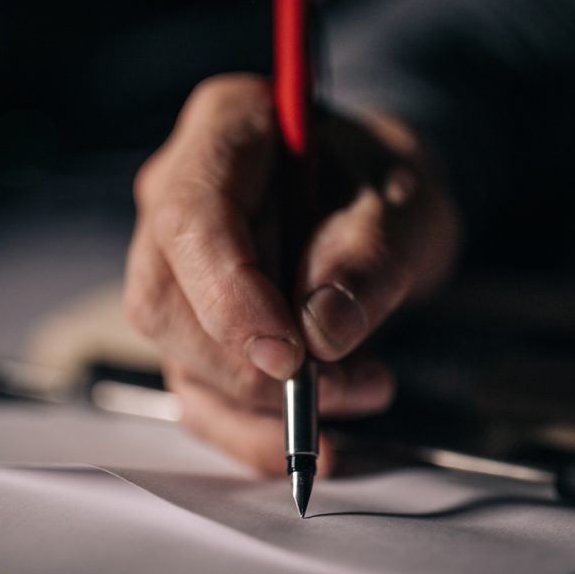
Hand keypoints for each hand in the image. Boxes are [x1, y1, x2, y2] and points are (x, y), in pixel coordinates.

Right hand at [124, 74, 460, 472]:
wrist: (379, 210)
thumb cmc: (386, 189)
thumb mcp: (408, 206)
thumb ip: (372, 256)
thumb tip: (321, 333)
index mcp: (224, 130)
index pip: (191, 218)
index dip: (230, 295)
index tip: (293, 354)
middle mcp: (176, 199)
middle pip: (165, 301)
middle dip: (253, 368)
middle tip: (350, 385)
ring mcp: (173, 269)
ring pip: (178, 359)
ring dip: (265, 407)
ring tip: (362, 393)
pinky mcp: (190, 329)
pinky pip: (199, 396)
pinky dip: (255, 435)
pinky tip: (320, 443)